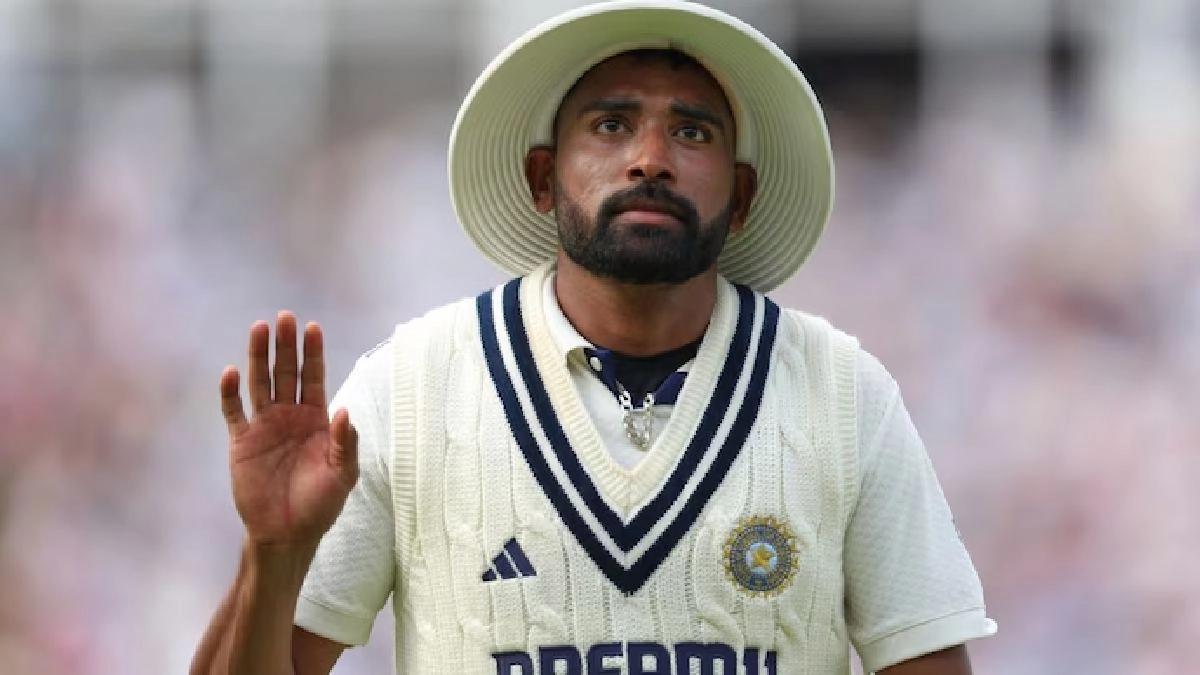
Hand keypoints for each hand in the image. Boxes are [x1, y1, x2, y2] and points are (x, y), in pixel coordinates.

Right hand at [219, 311, 358, 548]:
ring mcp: (265, 427)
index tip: (313, 327)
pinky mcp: (242, 442)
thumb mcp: (343, 473)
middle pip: (287, 373)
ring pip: (260, 384)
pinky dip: (230, 393)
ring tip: (259, 328)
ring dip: (259, 357)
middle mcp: (290, 416)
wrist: (287, 532)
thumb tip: (345, 411)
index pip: (315, 378)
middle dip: (286, 346)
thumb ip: (346, 442)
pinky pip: (234, 412)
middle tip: (285, 317)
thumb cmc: (321, 503)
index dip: (314, 354)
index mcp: (317, 420)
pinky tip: (231, 372)